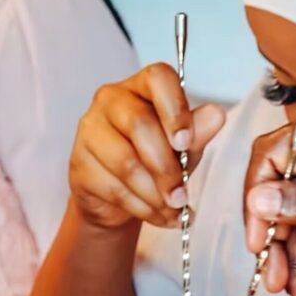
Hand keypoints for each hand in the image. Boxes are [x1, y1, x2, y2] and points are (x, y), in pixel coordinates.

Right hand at [70, 63, 224, 228]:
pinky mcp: (79, 164)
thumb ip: (197, 132)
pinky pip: (113, 188)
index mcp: (142, 86)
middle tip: (182, 196)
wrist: (117, 196)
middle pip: (139, 125)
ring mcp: (90, 131)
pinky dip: (142, 208)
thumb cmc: (153, 160)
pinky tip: (159, 217)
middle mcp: (111, 100)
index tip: (185, 142)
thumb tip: (217, 116)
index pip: (158, 79)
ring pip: (125, 162)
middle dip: (166, 167)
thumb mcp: (183, 146)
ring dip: (155, 193)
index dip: (175, 109)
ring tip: (175, 210)